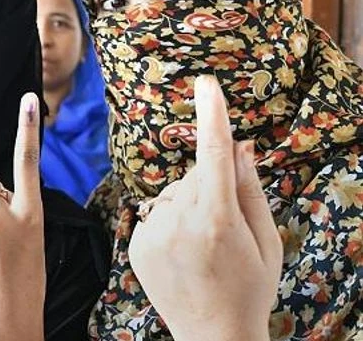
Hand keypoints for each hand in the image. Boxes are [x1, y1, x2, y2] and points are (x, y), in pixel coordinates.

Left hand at [129, 75, 282, 340]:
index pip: (213, 154)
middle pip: (194, 176)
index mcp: (217, 219)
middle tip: (225, 230)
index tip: (206, 84)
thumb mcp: (265, 240)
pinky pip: (154, 213)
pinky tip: (182, 253)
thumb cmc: (249, 287)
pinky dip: (169, 222)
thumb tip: (238, 145)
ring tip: (202, 248)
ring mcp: (152, 233)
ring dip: (188, 206)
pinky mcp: (135, 244)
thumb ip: (249, 189)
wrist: (212, 335)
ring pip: (173, 194)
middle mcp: (178, 221)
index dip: (212, 116)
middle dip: (211, 188)